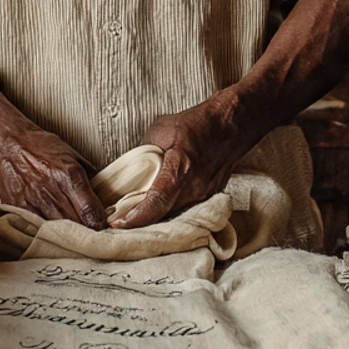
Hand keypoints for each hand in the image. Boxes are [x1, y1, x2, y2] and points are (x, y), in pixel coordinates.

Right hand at [0, 127, 107, 228]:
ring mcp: (33, 203)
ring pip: (59, 233)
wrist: (8, 145)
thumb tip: (106, 201)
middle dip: (87, 231)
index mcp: (68, 176)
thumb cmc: (42, 147)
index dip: (101, 224)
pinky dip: (48, 233)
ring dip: (68, 235)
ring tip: (73, 232)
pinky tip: (53, 229)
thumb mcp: (73, 156)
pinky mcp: (19, 211)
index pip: (91, 213)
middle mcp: (51, 192)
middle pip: (77, 227)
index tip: (104, 226)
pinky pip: (39, 231)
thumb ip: (91, 179)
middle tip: (92, 231)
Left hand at [109, 98, 248, 230]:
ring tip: (134, 220)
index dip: (135, 217)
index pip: (155, 203)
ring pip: (175, 215)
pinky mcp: (210, 197)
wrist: (231, 125)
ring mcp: (205, 195)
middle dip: (140, 224)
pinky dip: (171, 211)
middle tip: (117, 225)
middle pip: (163, 216)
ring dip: (156, 219)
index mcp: (180, 171)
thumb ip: (144, 151)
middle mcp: (194, 189)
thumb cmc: (196, 124)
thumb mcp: (161, 129)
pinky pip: (187, 209)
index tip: (116, 223)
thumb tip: (130, 169)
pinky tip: (158, 210)